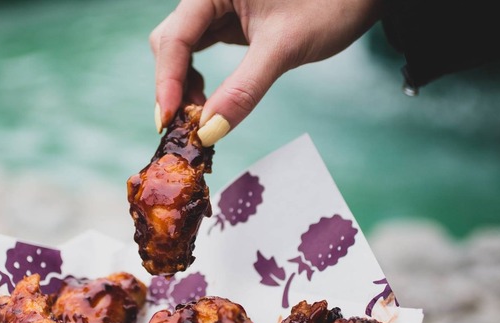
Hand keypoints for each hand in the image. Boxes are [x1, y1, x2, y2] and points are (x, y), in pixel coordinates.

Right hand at [150, 0, 381, 144]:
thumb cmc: (332, 4)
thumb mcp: (284, 49)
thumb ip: (243, 90)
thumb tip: (208, 132)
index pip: (174, 37)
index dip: (167, 82)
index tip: (169, 122)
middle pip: (170, 42)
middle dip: (174, 84)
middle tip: (188, 125)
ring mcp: (217, 6)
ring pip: (181, 47)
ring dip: (185, 83)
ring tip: (201, 115)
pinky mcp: (228, 19)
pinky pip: (199, 49)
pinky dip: (198, 76)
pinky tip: (211, 99)